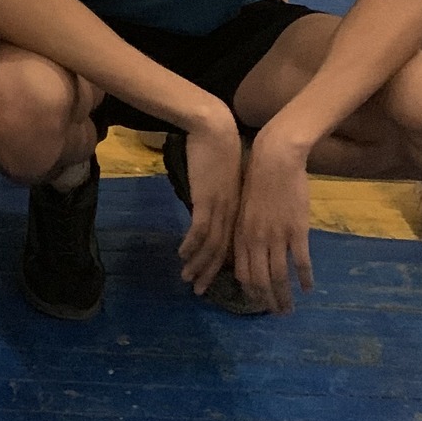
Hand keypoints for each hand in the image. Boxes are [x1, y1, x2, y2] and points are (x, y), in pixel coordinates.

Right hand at [176, 111, 244, 294]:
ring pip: (212, 245)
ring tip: (187, 279)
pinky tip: (182, 255)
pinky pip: (200, 229)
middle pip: (223, 251)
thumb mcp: (225, 177)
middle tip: (198, 291)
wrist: (215, 128)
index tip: (213, 280)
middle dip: (210, 273)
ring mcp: (219, 207)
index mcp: (239, 210)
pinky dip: (192, 244)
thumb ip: (222, 196)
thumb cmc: (221, 148)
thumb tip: (211, 210)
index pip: (233, 245)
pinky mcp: (206, 198)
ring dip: (199, 265)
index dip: (223, 265)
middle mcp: (231, 214)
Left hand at [233, 126, 313, 313]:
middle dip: (267, 301)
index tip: (257, 303)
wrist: (274, 159)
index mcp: (241, 234)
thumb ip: (246, 233)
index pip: (242, 273)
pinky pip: (300, 262)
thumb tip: (249, 255)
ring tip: (289, 310)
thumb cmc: (257, 180)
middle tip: (277, 314)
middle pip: (260, 280)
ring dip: (284, 297)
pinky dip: (304, 279)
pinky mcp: (296, 230)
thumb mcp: (245, 209)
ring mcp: (276, 237)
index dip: (250, 291)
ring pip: (279, 277)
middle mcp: (255, 240)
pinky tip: (308, 289)